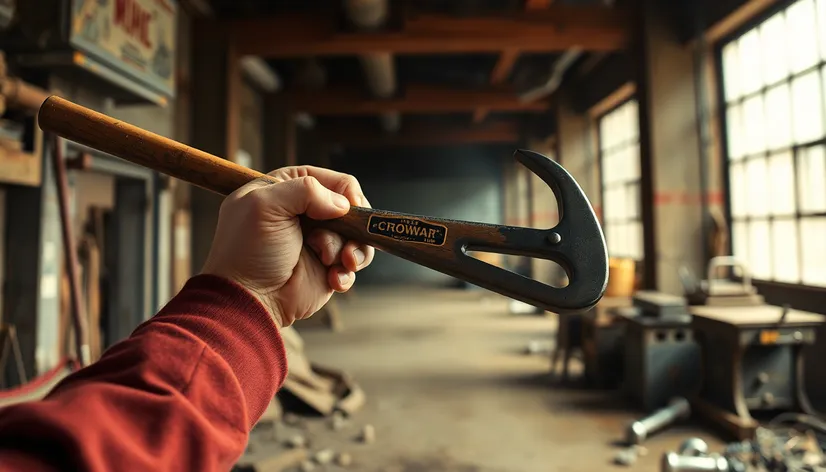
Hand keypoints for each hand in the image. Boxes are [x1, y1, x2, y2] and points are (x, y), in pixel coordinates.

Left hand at [201, 166, 374, 326]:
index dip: (345, 191)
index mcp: (288, 189)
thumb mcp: (265, 205)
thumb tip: (342, 204)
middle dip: (353, 224)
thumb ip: (306, 190)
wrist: (247, 299)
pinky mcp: (327, 268)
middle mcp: (305, 214)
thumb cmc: (248, 251)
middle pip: (350, 208)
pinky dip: (346, 272)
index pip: (331, 179)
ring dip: (352, 249)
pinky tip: (332, 279)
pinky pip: (352, 265)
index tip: (349, 208)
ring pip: (356, 237)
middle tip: (349, 238)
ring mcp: (318, 242)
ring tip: (339, 262)